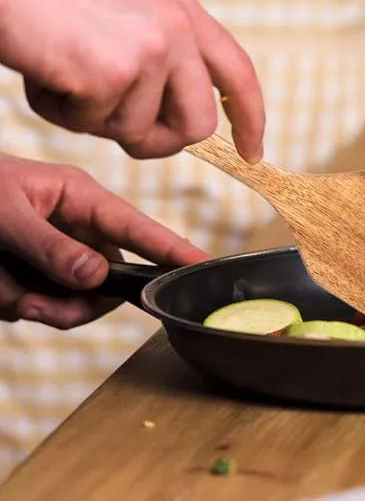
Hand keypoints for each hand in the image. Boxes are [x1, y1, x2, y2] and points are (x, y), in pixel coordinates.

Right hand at [0, 0, 264, 160]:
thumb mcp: (125, 7)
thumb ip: (161, 52)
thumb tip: (176, 116)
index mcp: (182, 8)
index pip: (239, 72)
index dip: (250, 117)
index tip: (251, 151)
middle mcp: (177, 26)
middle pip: (198, 124)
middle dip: (159, 141)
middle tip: (118, 130)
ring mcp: (150, 48)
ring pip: (140, 131)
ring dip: (96, 120)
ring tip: (64, 75)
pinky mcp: (113, 72)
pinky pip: (93, 126)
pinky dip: (61, 113)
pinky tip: (44, 72)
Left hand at [0, 154, 209, 328]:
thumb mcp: (4, 216)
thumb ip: (50, 247)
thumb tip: (97, 278)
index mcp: (80, 198)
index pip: (139, 228)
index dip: (173, 250)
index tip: (205, 267)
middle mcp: (77, 226)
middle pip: (106, 279)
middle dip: (71, 302)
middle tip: (29, 305)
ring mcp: (58, 249)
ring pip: (71, 298)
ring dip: (32, 303)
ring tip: (0, 290)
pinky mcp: (36, 269)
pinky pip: (41, 302)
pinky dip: (12, 301)